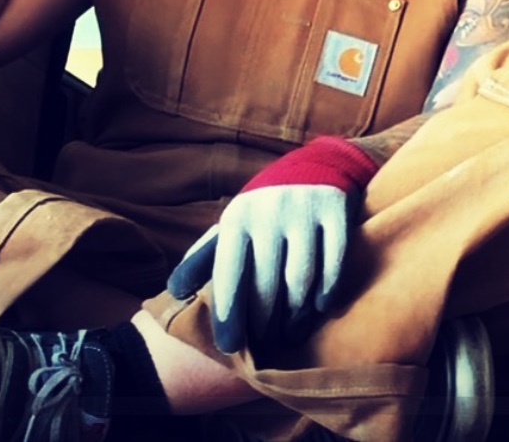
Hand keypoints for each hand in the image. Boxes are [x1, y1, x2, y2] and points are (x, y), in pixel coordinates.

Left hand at [166, 136, 379, 353]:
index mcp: (237, 217)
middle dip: (263, 321)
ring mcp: (304, 210)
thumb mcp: (233, 224)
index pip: (229, 272)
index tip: (228, 346)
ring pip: (301, 277)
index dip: (227, 312)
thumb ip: (204, 256)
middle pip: (266, 282)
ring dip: (296, 313)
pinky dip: (327, 290)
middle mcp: (268, 212)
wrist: (315, 163)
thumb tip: (174, 291)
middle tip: (263, 343)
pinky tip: (320, 308)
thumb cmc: (264, 208)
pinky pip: (334, 261)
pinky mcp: (335, 210)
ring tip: (290, 333)